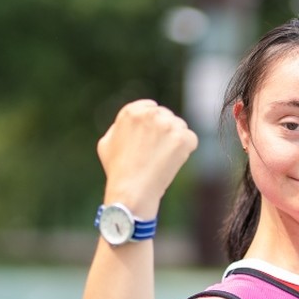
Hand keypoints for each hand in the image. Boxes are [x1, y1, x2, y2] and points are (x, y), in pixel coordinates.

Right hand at [97, 100, 197, 218]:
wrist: (132, 190)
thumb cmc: (118, 170)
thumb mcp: (106, 143)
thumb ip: (120, 127)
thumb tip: (133, 121)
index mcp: (131, 112)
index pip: (152, 108)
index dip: (154, 124)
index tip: (152, 138)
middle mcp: (150, 114)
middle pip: (168, 117)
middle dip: (166, 132)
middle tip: (158, 153)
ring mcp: (168, 125)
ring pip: (180, 127)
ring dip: (176, 141)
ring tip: (162, 160)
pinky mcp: (182, 138)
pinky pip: (191, 140)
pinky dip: (186, 151)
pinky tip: (172, 162)